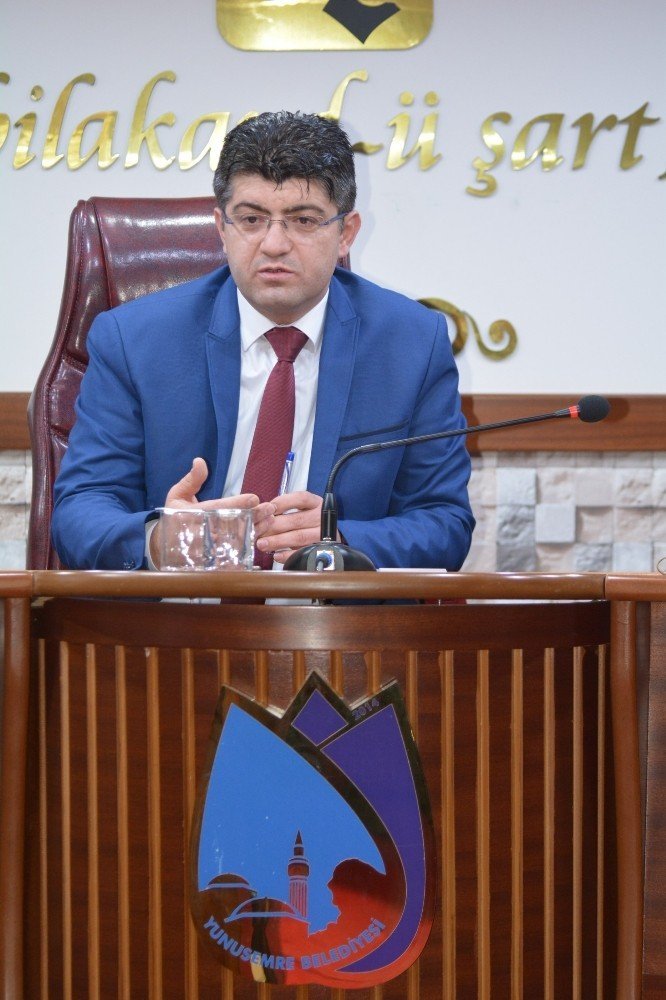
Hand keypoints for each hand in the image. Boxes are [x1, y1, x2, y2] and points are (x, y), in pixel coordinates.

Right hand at [150, 457, 267, 565]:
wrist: (166, 544)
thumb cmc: (175, 515)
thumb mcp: (177, 494)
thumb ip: (192, 480)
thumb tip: (200, 461)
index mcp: (194, 515)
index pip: (218, 509)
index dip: (236, 504)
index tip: (253, 498)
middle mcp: (203, 532)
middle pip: (232, 524)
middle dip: (252, 516)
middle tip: (269, 508)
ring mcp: (210, 545)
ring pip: (237, 538)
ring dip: (256, 528)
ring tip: (271, 518)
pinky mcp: (215, 555)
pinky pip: (235, 551)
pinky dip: (250, 542)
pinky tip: (262, 533)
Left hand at [254, 490, 336, 563]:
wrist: (329, 534)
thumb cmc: (309, 520)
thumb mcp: (303, 509)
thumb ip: (285, 510)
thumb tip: (262, 516)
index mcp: (316, 503)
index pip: (301, 498)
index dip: (283, 502)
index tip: (268, 509)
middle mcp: (321, 517)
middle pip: (296, 520)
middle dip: (274, 526)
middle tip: (258, 532)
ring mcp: (323, 534)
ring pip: (299, 537)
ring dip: (278, 541)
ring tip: (262, 544)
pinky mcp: (321, 549)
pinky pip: (303, 552)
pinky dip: (288, 555)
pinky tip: (276, 555)